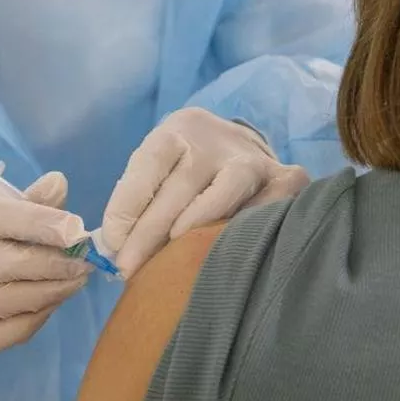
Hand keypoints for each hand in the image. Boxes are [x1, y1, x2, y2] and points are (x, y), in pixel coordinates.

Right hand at [0, 172, 91, 351]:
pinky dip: (32, 321)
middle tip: (85, 262)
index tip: (77, 230)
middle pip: (4, 265)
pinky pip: (1, 334)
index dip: (41, 223)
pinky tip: (53, 303)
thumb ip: (31, 199)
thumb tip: (59, 183)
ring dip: (47, 293)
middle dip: (52, 264)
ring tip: (76, 281)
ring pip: (2, 303)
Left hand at [102, 108, 308, 277]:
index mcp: (177, 132)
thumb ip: (139, 202)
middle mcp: (216, 139)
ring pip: (226, 189)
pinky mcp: (287, 178)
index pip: (148, 163)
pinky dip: (246, 229)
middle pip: (181, 184)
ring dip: (197, 226)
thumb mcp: (160, 172)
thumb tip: (114, 250)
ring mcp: (254, 158)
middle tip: (128, 268)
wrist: (242, 149)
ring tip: (173, 259)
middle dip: (150, 231)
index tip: (112, 241)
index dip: (127, 202)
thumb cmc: (187, 171)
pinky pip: (269, 206)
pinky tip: (226, 254)